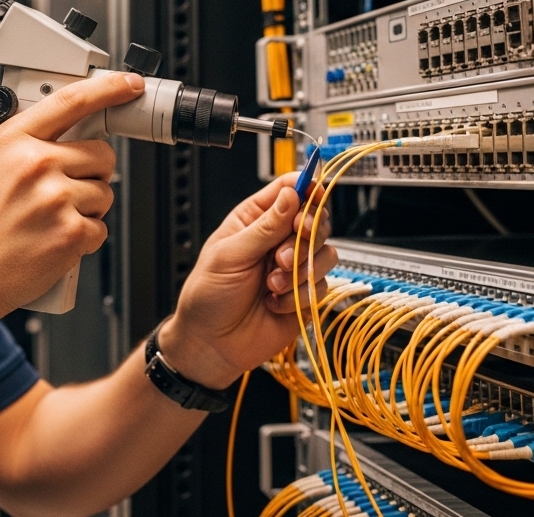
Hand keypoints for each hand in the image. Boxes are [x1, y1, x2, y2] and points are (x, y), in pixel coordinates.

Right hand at [0, 72, 144, 319]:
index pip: (71, 101)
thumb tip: (70, 133)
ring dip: (87, 209)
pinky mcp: (70, 233)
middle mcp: (35, 164)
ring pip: (105, 192)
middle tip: (63, 193)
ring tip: (48, 222)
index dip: (108, 89)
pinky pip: (100, 228)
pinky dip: (83, 239)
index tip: (129, 85)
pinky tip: (52, 242)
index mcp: (12, 141)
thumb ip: (26, 145)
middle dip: (92, 173)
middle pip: (101, 153)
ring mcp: (54, 198)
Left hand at [159, 172, 338, 388]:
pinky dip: (298, 296)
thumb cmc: (208, 296)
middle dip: (305, 237)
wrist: (212, 344)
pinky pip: (322, 285)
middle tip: (283, 256)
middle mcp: (278, 239)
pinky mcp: (304, 293)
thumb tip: (291, 194)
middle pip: (315, 219)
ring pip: (325, 252)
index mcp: (255, 220)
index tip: (313, 196)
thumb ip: (265, 226)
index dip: (306, 189)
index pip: (289, 191)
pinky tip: (274, 303)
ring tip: (271, 284)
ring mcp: (293, 267)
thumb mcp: (230, 255)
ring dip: (300, 270)